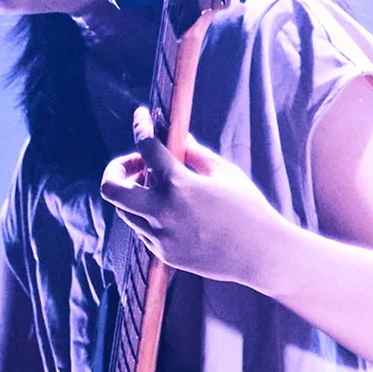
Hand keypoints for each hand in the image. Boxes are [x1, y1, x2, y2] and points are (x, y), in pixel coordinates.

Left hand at [99, 106, 286, 285]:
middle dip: (116, 171)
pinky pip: (144, 230)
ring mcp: (161, 236)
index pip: (146, 146)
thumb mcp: (225, 173)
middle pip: (111, 189)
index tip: (141, 116)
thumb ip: (196, 154)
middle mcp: (163, 211)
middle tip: (136, 165)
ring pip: (125, 211)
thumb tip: (178, 138)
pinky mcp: (165, 254)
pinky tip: (174, 211)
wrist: (261, 254)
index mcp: (180, 184)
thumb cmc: (249, 209)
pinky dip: (151, 216)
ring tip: (161, 188)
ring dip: (135, 194)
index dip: (141, 125)